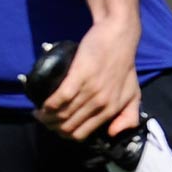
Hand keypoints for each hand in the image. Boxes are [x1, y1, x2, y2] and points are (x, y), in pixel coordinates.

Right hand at [34, 18, 140, 141]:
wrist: (119, 36)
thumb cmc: (124, 64)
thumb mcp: (133, 93)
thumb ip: (129, 115)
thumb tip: (111, 133)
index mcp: (112, 110)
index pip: (82, 134)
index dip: (64, 134)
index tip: (55, 128)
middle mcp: (101, 104)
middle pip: (68, 127)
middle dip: (52, 127)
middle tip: (43, 120)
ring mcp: (90, 91)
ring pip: (61, 115)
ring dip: (46, 117)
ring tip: (38, 112)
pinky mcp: (79, 76)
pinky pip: (59, 99)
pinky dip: (47, 105)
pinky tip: (42, 104)